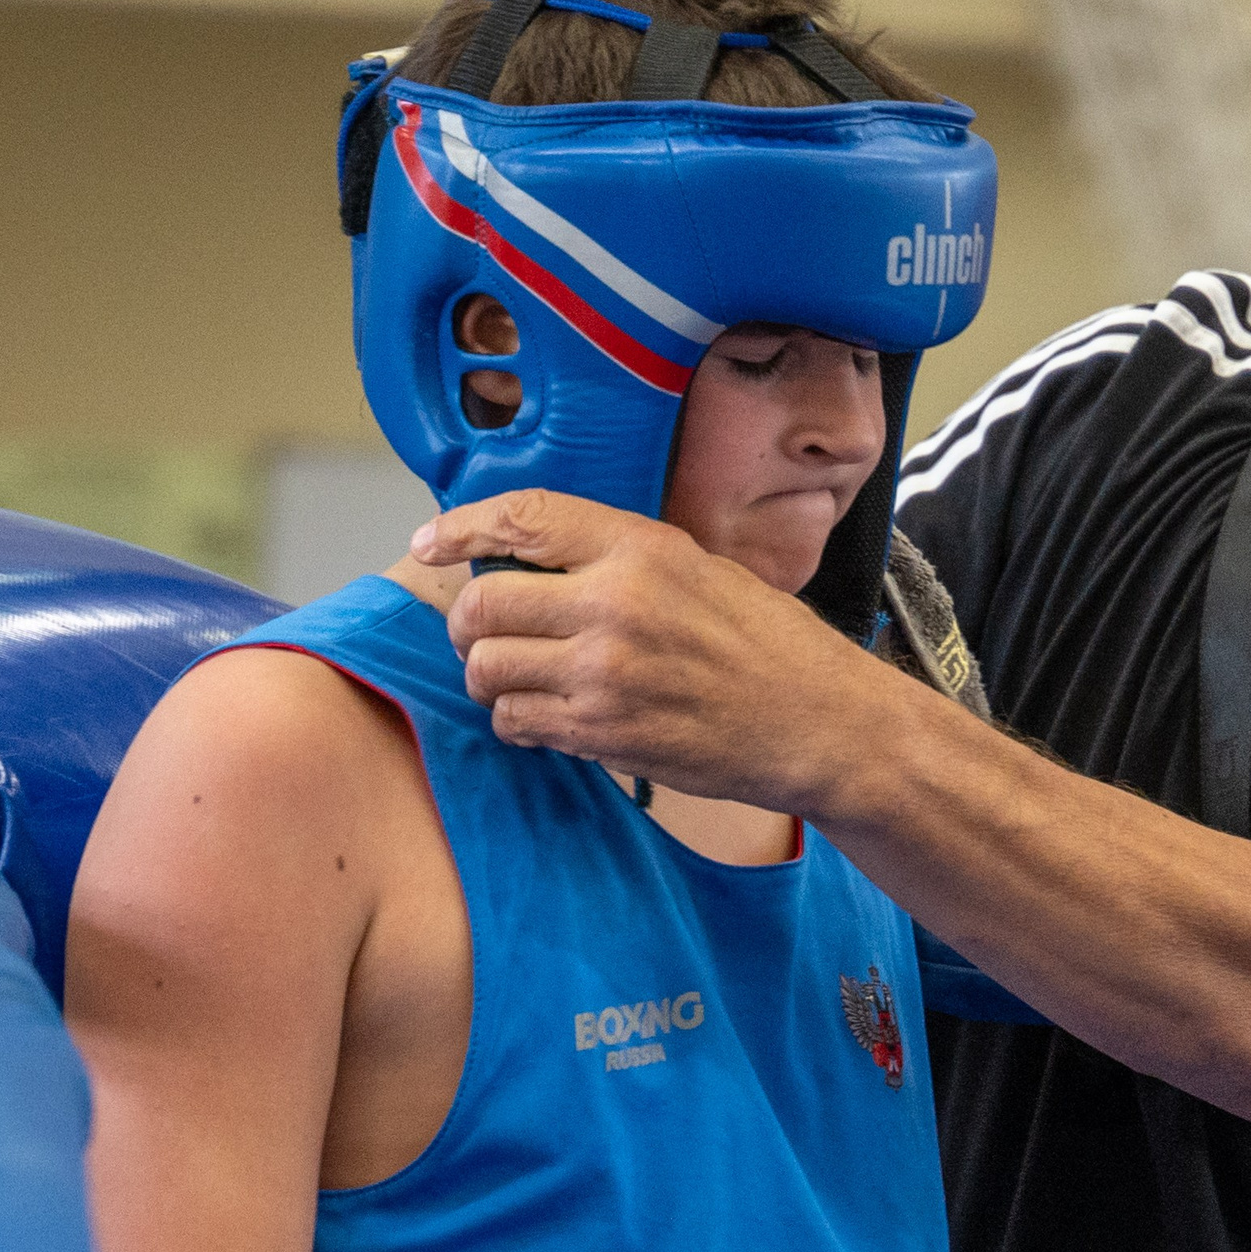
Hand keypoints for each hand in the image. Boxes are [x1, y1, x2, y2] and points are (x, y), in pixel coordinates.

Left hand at [411, 490, 886, 807]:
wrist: (820, 723)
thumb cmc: (769, 645)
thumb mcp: (702, 570)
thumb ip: (621, 560)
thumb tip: (535, 561)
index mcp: (642, 548)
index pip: (523, 518)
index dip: (460, 528)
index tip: (430, 544)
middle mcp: (616, 603)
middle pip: (483, 603)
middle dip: (468, 624)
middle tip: (482, 636)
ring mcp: (606, 672)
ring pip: (488, 668)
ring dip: (490, 678)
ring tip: (520, 682)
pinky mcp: (605, 732)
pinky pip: (517, 723)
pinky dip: (519, 721)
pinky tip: (550, 718)